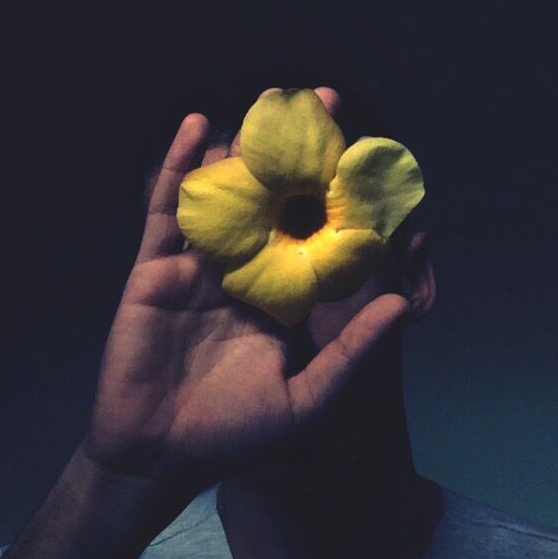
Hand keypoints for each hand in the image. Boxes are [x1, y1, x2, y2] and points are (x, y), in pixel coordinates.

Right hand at [80, 87, 409, 495]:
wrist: (157, 456)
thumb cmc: (235, 437)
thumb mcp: (309, 400)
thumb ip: (354, 353)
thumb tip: (401, 303)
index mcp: (283, 301)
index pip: (316, 238)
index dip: (339, 197)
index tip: (367, 154)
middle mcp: (245, 277)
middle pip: (274, 205)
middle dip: (295, 157)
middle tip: (319, 103)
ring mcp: (198, 270)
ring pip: (225, 199)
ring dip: (243, 152)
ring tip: (267, 102)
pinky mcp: (155, 269)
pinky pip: (168, 211)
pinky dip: (180, 167)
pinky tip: (199, 127)